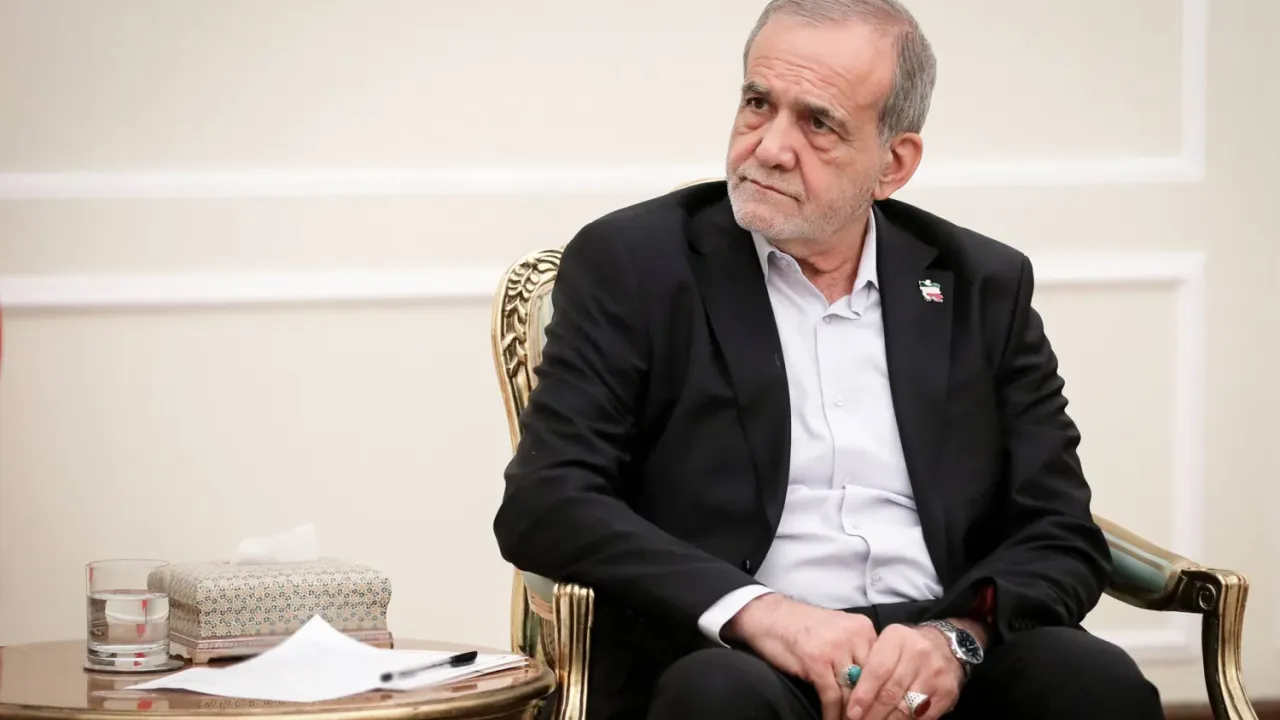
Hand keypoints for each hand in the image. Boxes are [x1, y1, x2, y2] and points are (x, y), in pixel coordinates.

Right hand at [724, 593, 876, 719]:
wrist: (769, 615)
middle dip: (868, 706)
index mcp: (863, 628)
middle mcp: (854, 635)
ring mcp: (835, 647)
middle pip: (870, 681)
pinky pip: (831, 696)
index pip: (882, 668)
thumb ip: (857, 651)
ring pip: (852, 691)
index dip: (880, 693)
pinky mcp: (816, 660)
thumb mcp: (838, 632)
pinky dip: (832, 713)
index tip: (879, 711)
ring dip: (851, 714)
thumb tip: (872, 683)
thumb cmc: (803, 627)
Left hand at [844, 623, 966, 719]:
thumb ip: (870, 666)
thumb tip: (851, 697)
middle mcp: (918, 653)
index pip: (877, 670)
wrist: (945, 645)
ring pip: (907, 708)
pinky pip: (923, 716)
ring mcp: (935, 673)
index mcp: (897, 638)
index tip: (852, 712)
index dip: (863, 695)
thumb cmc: (905, 648)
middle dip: (872, 713)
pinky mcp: (947, 692)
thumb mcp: (886, 644)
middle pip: (891, 692)